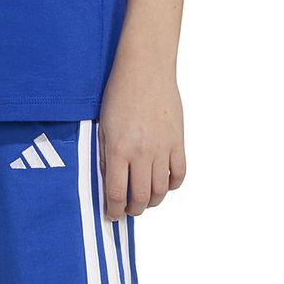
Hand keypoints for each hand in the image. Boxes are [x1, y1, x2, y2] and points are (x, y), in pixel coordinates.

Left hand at [98, 53, 185, 220]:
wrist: (146, 69)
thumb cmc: (119, 95)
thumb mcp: (103, 129)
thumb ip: (107, 157)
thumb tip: (110, 183)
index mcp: (119, 150)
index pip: (117, 193)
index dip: (114, 210)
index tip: (113, 214)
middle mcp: (142, 153)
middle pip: (141, 197)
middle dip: (133, 210)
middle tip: (129, 210)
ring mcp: (163, 148)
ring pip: (161, 190)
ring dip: (153, 201)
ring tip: (145, 200)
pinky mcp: (178, 141)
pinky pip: (179, 174)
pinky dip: (172, 185)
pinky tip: (164, 184)